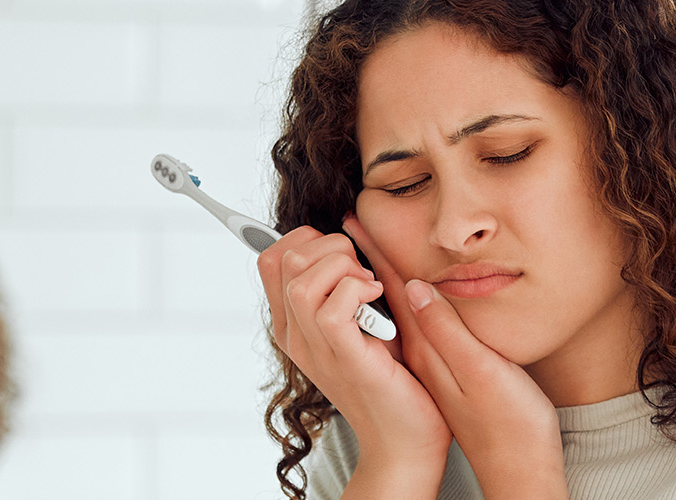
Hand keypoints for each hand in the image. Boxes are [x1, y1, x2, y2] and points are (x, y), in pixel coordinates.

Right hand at [257, 225, 450, 495]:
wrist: (404, 436)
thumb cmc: (391, 375)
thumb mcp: (363, 317)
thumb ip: (349, 279)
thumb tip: (350, 224)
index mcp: (293, 323)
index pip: (271, 258)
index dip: (306, 238)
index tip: (343, 254)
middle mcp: (295, 335)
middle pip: (284, 258)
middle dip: (330, 246)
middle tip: (362, 272)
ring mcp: (314, 348)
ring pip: (301, 279)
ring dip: (343, 267)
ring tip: (370, 286)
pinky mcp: (343, 358)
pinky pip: (330, 306)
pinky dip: (358, 289)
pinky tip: (378, 299)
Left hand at [343, 215, 568, 499]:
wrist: (517, 470)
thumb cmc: (509, 425)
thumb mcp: (481, 373)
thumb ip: (448, 330)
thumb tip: (416, 288)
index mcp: (428, 348)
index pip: (394, 288)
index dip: (375, 252)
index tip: (353, 222)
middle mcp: (424, 353)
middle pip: (391, 294)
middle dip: (369, 259)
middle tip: (352, 227)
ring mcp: (433, 364)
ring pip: (402, 309)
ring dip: (384, 276)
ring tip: (369, 250)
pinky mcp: (447, 374)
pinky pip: (417, 327)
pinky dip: (407, 302)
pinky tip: (409, 295)